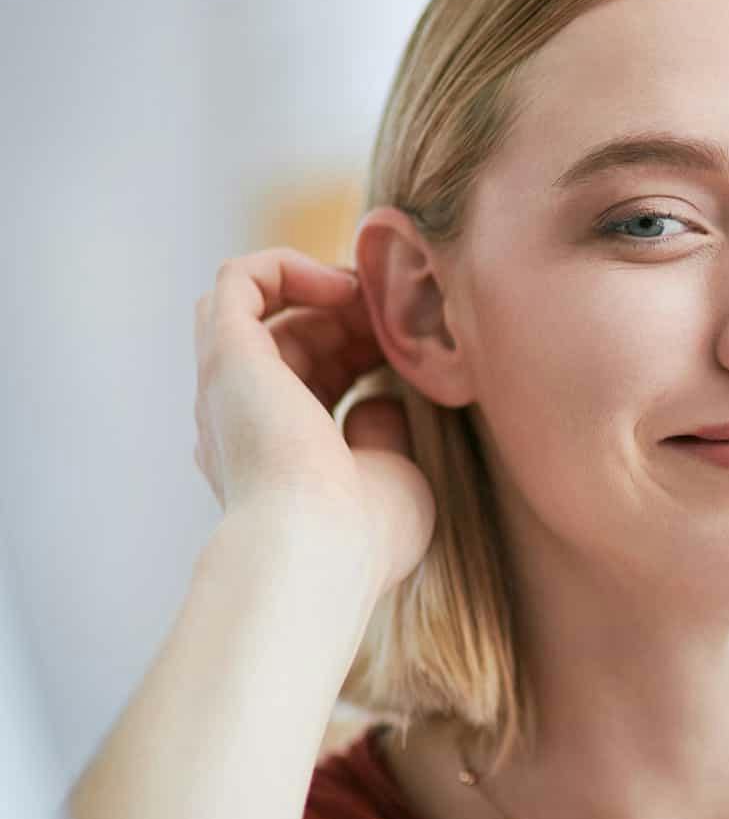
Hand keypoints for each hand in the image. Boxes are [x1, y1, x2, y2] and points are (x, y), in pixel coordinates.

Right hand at [192, 246, 436, 600]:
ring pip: (261, 306)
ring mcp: (226, 386)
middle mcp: (238, 419)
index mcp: (273, 456)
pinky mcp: (226, 353)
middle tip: (403, 320)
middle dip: (352, 320)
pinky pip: (237, 279)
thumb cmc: (363, 536)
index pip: (311, 380)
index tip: (411, 352)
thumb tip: (381, 399)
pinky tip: (342, 286)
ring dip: (321, 291)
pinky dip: (289, 266)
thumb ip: (382, 435)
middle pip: (290, 338)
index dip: (361, 353)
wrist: (315, 552)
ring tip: (373, 299)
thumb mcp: (390, 479)